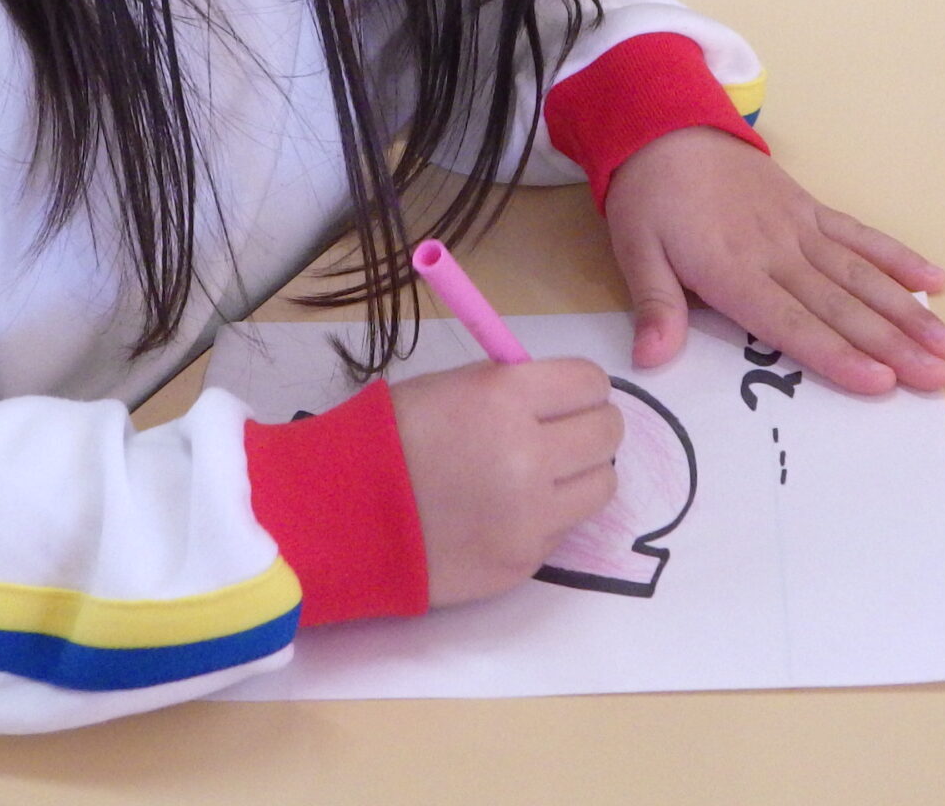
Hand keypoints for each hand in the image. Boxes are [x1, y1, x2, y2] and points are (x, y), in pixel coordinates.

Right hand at [390, 359, 622, 607]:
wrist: (336, 517)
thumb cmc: (384, 441)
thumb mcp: (447, 389)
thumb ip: (509, 390)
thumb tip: (557, 400)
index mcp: (504, 397)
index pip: (591, 383)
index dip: (580, 390)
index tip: (563, 400)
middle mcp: (528, 454)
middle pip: (608, 433)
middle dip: (588, 429)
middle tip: (559, 437)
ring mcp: (531, 515)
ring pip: (602, 486)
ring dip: (578, 476)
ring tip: (538, 478)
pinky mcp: (524, 561)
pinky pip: (564, 530)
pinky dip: (545, 519)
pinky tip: (503, 514)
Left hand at [603, 128, 944, 392]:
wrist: (666, 127)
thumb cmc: (650, 198)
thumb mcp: (634, 250)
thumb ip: (653, 305)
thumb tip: (651, 360)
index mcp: (731, 269)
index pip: (790, 323)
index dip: (836, 354)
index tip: (881, 382)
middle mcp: (777, 251)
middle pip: (841, 305)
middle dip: (892, 344)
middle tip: (938, 377)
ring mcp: (800, 227)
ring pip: (862, 274)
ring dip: (908, 310)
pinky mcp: (811, 208)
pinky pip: (860, 235)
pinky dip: (898, 257)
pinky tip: (935, 279)